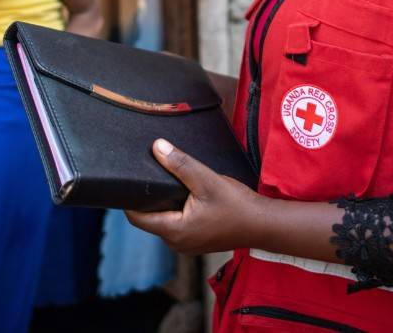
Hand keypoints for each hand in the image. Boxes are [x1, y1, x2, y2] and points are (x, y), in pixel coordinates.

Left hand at [124, 139, 263, 254]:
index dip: (129, 199)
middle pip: (149, 220)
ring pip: (164, 222)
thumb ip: (180, 164)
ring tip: (167, 183)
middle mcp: (176, 244)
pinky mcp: (197, 242)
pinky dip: (176, 211)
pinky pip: (177, 226)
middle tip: (149, 175)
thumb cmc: (237, 205)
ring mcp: (187, 245)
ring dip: (164, 205)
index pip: (137, 218)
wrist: (264, 225)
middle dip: (148, 199)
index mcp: (174, 232)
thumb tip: (156, 147)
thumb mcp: (207, 180)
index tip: (128, 180)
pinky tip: (185, 196)